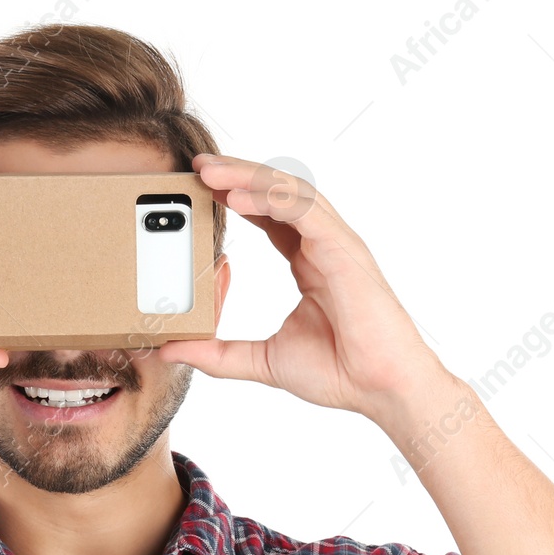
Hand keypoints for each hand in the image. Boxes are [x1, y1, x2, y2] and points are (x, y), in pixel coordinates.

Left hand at [158, 154, 449, 426]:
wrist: (381, 390)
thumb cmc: (340, 372)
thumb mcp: (262, 362)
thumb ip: (218, 353)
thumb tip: (172, 350)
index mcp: (309, 263)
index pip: (270, 215)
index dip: (237, 196)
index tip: (202, 186)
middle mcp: (323, 246)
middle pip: (277, 194)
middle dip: (236, 175)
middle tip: (197, 164)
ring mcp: (336, 245)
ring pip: (290, 192)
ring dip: (247, 177)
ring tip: (209, 170)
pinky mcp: (343, 251)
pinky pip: (304, 211)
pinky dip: (271, 198)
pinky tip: (238, 195)